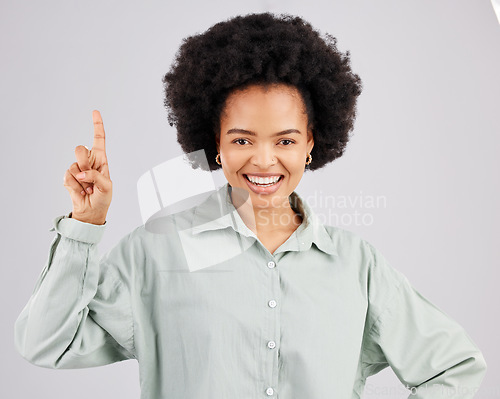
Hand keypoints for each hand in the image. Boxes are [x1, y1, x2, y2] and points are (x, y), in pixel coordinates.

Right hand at [63, 110, 111, 224]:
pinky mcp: (68, 177)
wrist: (91, 211)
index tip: (95, 111)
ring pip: (73, 165)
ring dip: (82, 180)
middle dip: (84, 162)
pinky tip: (81, 191)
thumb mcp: (107, 187)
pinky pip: (68, 176)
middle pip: (80, 149)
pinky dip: (75, 186)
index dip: (97, 125)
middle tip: (91, 178)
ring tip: (88, 189)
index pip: (99, 139)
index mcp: (101, 159)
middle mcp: (88, 161)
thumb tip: (81, 172)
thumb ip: (96, 176)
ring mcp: (77, 168)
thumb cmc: (103, 198)